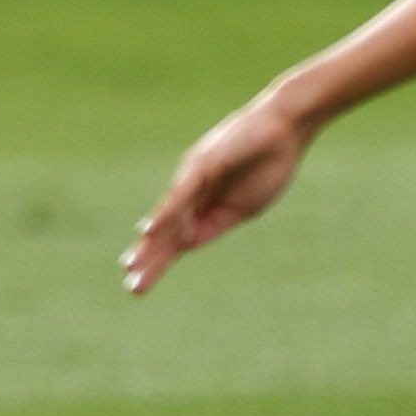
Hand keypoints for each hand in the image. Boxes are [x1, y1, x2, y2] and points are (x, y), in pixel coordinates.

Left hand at [120, 93, 310, 294]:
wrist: (284, 129)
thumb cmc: (267, 165)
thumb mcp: (242, 209)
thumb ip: (213, 225)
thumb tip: (185, 244)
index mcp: (201, 205)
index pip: (175, 238)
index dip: (158, 260)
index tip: (139, 283)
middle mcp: (189, 192)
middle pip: (164, 232)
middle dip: (149, 260)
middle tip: (132, 286)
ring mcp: (193, 178)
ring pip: (166, 217)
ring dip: (150, 243)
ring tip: (132, 266)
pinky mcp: (201, 165)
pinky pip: (180, 194)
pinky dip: (165, 213)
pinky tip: (148, 230)